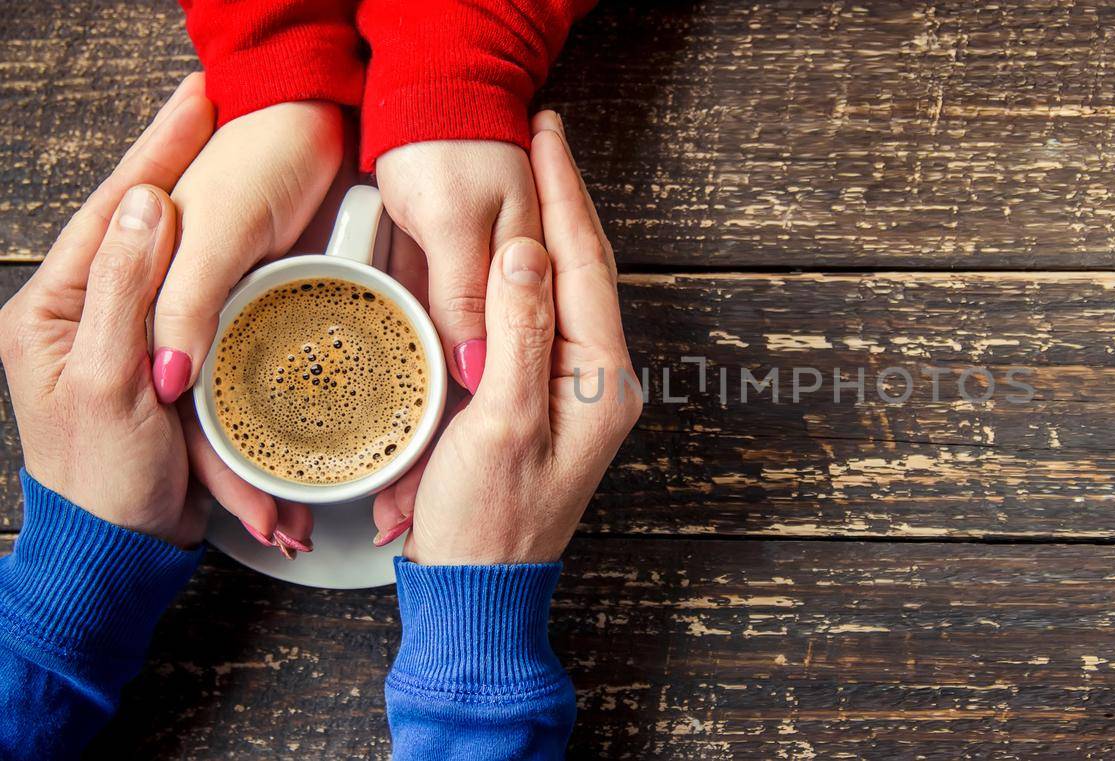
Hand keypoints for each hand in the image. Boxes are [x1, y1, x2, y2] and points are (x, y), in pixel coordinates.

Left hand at [0, 76, 213, 546]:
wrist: (124, 550)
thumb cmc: (103, 481)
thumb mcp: (109, 380)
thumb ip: (124, 290)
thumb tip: (141, 207)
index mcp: (50, 312)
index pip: (107, 215)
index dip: (155, 155)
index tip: (196, 108)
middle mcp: (83, 314)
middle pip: (135, 220)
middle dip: (172, 158)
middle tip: (208, 105)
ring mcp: (123, 332)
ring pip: (162, 250)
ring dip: (191, 194)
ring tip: (215, 140)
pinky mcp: (159, 356)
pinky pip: (184, 292)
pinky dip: (205, 255)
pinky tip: (222, 217)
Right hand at [149, 100, 346, 555]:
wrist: (307, 109)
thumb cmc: (248, 160)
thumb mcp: (213, 233)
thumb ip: (185, 301)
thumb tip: (167, 379)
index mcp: (171, 311)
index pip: (185, 408)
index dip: (219, 466)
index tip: (258, 517)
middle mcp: (213, 321)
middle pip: (230, 421)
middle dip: (261, 483)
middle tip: (291, 531)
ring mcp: (261, 315)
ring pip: (274, 407)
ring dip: (297, 459)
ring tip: (317, 513)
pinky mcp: (305, 298)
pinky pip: (318, 367)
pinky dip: (342, 408)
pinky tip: (364, 449)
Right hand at [374, 112, 639, 563]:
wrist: (480, 592)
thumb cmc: (488, 521)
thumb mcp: (501, 421)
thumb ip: (518, 333)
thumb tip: (528, 253)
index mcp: (601, 381)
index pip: (584, 266)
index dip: (562, 196)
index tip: (544, 139)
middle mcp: (601, 381)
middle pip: (584, 270)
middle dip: (563, 200)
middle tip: (543, 136)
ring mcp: (576, 392)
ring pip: (567, 291)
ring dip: (550, 229)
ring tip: (535, 174)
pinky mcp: (546, 402)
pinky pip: (544, 319)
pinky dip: (530, 274)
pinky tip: (517, 254)